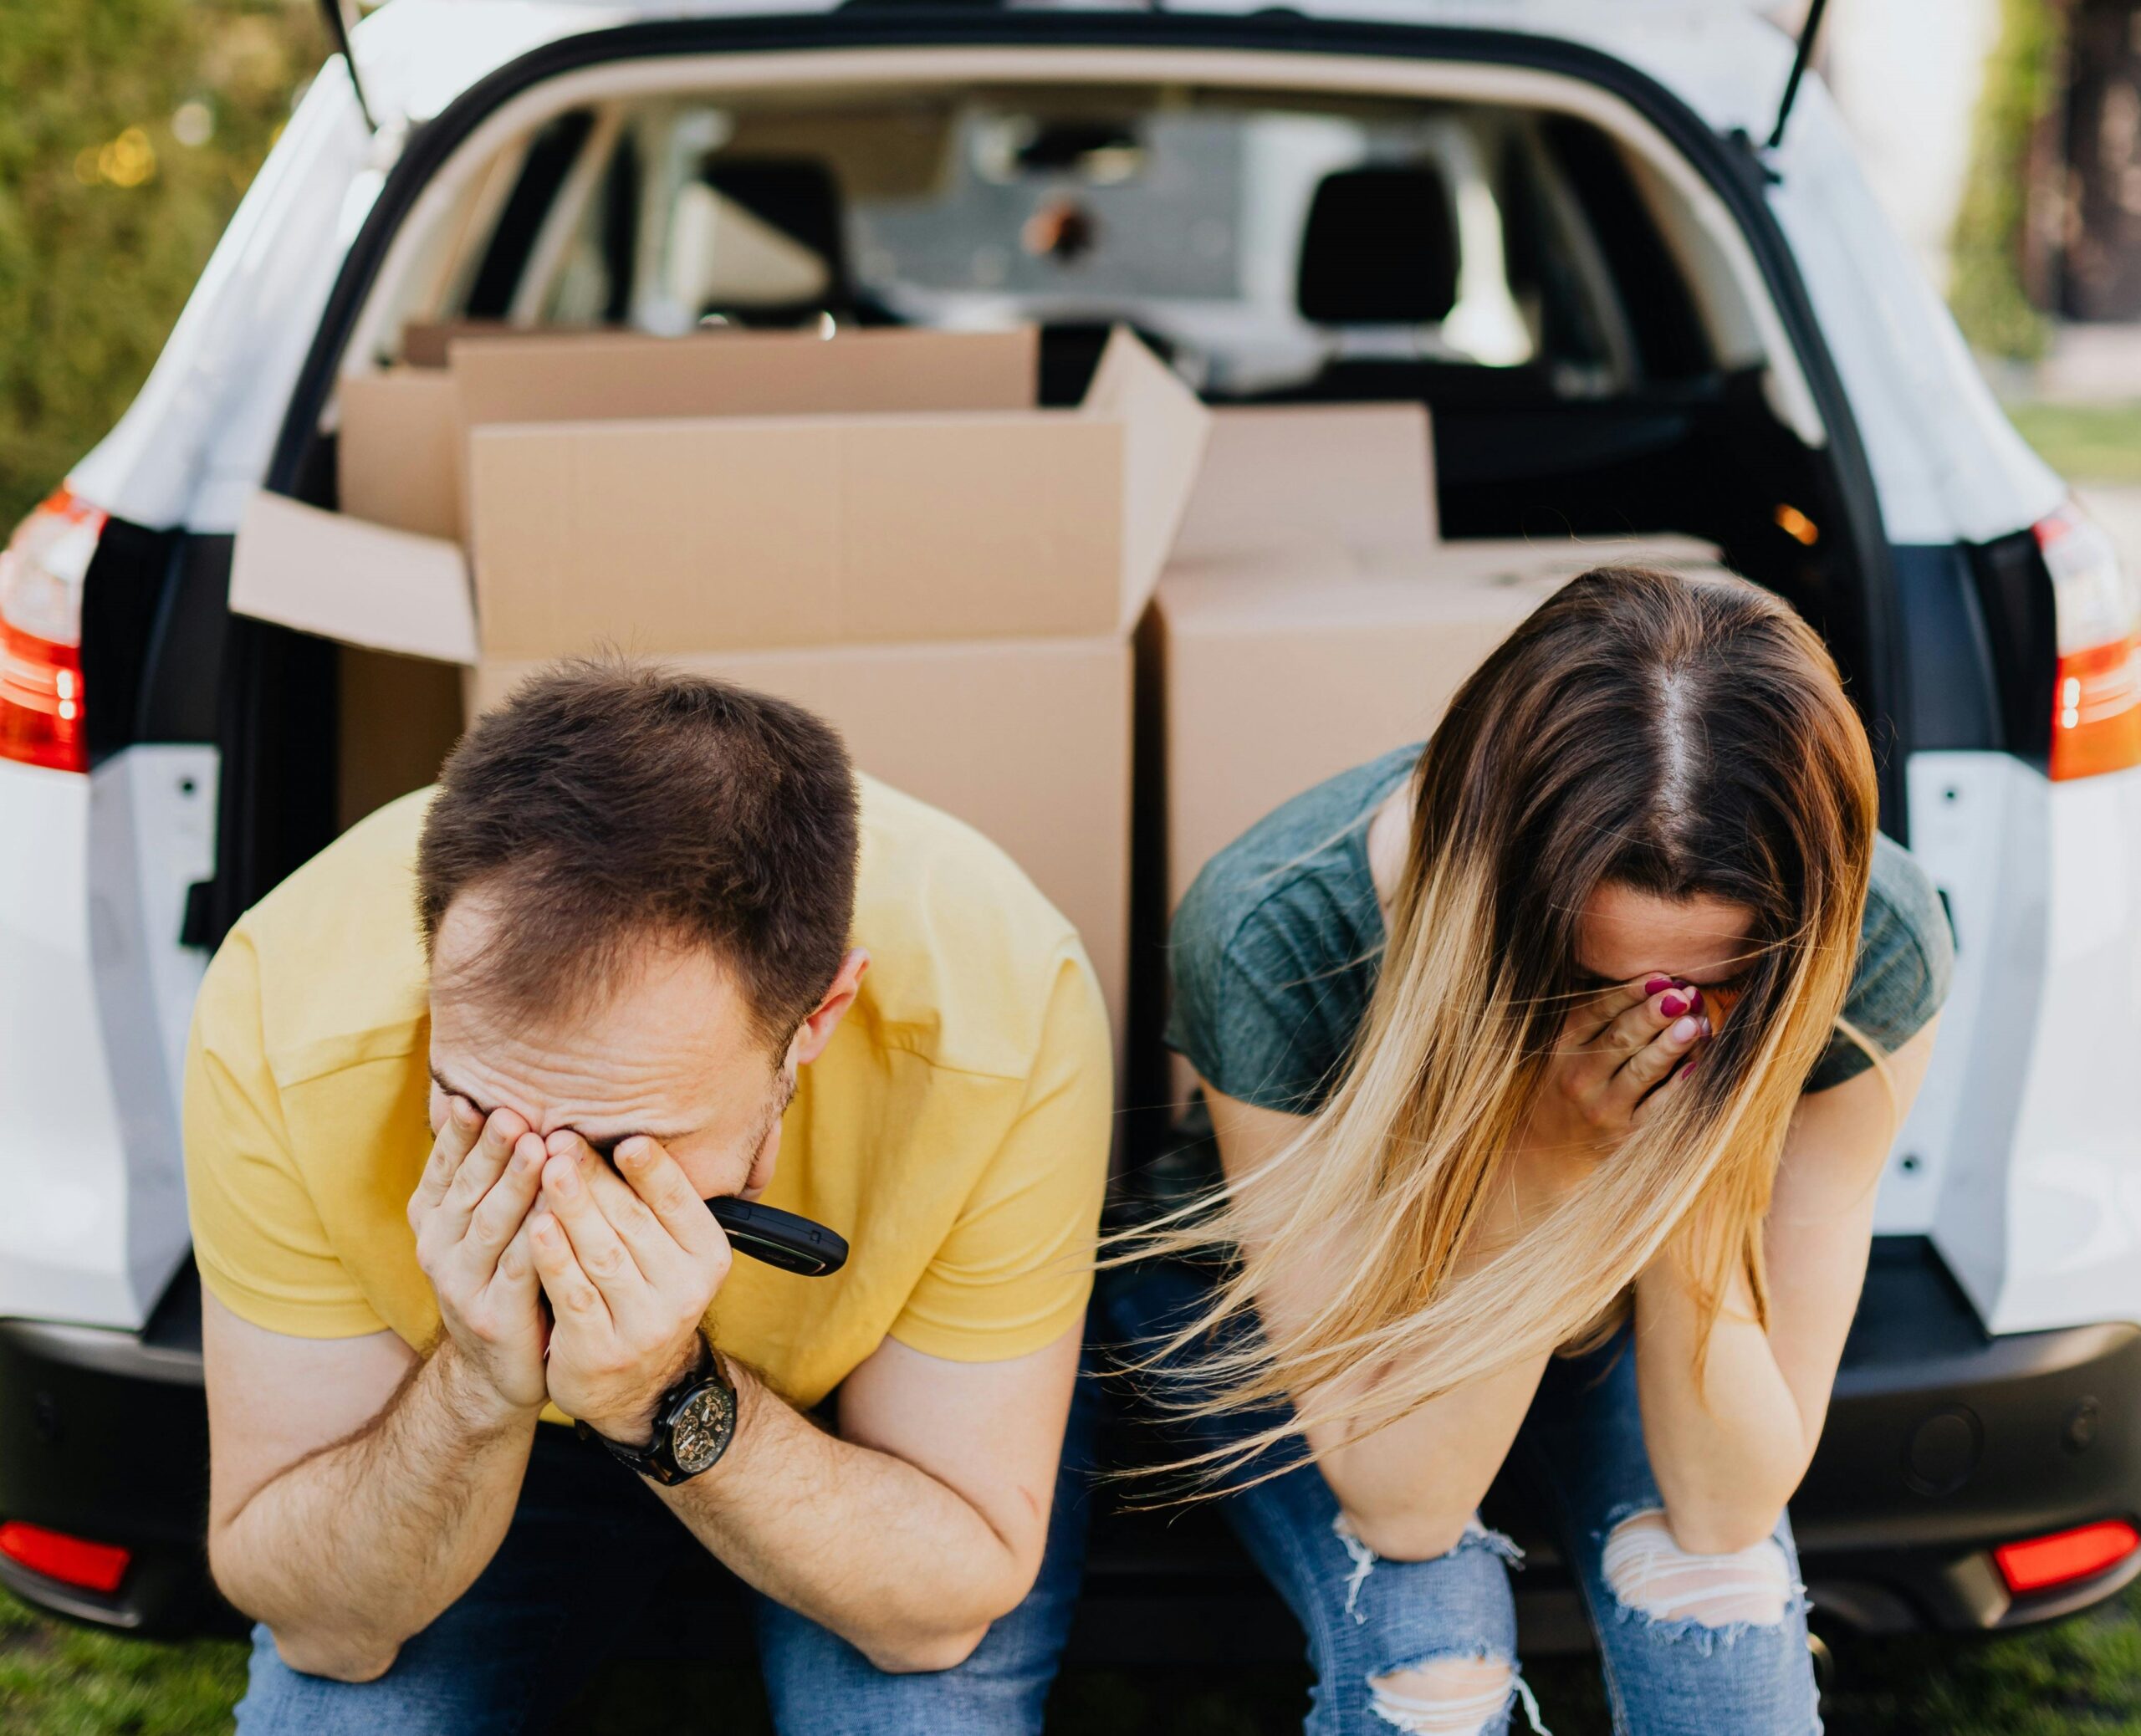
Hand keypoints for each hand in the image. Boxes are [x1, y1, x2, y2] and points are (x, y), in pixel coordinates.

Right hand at [408, 1100, 549, 1416]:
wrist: (497, 1370)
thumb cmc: (502, 1277)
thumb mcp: (481, 1225)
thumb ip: (485, 1175)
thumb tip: (493, 1100)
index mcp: (433, 1220)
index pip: (445, 1168)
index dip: (459, 1135)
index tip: (475, 1098)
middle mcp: (439, 1249)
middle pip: (468, 1190)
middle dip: (490, 1150)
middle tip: (512, 1114)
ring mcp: (463, 1285)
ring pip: (491, 1225)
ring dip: (513, 1185)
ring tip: (536, 1148)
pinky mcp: (495, 1315)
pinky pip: (520, 1268)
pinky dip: (537, 1238)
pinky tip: (556, 1212)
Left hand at [528, 1131, 733, 1443]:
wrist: (632, 1386)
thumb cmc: (639, 1294)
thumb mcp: (663, 1252)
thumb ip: (647, 1203)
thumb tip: (611, 1133)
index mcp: (707, 1255)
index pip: (679, 1202)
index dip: (652, 1169)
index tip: (625, 1138)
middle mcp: (685, 1291)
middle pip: (633, 1222)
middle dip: (595, 1178)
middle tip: (561, 1138)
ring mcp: (645, 1325)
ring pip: (603, 1255)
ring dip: (572, 1208)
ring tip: (545, 1169)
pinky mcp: (603, 1351)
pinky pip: (575, 1296)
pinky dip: (554, 1259)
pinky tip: (535, 1227)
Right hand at [1517, 977, 1711, 1174]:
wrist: (1549, 1152)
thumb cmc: (1571, 1085)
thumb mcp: (1570, 1048)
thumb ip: (1603, 1016)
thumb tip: (1661, 984)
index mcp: (1564, 1045)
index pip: (1596, 1012)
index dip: (1629, 993)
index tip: (1660, 977)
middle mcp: (1579, 1076)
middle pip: (1620, 1039)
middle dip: (1653, 1015)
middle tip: (1681, 995)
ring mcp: (1603, 1107)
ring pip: (1641, 1071)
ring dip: (1670, 1046)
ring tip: (1694, 1023)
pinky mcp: (1625, 1135)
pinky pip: (1657, 1107)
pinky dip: (1678, 1086)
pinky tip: (1697, 1066)